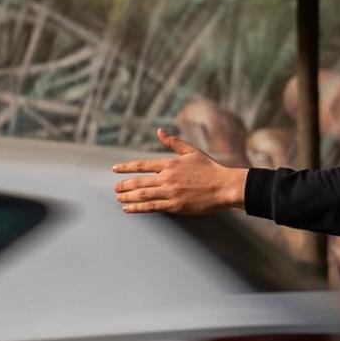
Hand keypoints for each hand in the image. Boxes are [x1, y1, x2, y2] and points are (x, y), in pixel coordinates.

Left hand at [112, 128, 247, 213]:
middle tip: (116, 188)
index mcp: (170, 164)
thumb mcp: (192, 151)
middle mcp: (167, 178)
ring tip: (119, 198)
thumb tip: (159, 131)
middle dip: (125, 185)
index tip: (115, 169)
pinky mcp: (175, 206)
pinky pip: (152, 207)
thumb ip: (174, 142)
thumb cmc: (211, 169)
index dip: (126, 167)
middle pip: (139, 181)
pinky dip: (137, 208)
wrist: (224, 186)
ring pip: (142, 195)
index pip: (142, 165)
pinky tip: (128, 209)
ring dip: (128, 197)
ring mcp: (170, 192)